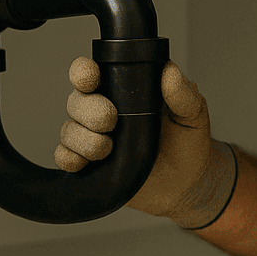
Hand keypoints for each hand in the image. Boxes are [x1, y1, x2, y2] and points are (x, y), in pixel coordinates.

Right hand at [54, 57, 237, 228]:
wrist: (187, 183)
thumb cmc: (188, 142)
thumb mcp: (193, 114)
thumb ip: (183, 93)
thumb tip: (170, 72)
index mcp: (124, 91)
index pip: (92, 73)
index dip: (83, 72)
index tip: (91, 78)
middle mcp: (102, 111)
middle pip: (76, 101)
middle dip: (89, 110)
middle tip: (111, 121)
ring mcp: (93, 137)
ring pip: (68, 129)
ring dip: (84, 139)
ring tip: (108, 148)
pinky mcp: (89, 164)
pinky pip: (64, 157)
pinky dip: (69, 158)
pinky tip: (86, 162)